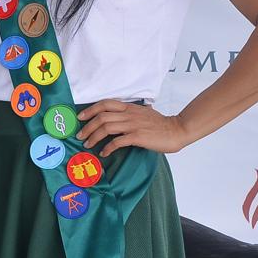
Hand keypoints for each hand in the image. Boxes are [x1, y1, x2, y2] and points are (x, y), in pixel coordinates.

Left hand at [76, 101, 191, 157]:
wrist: (177, 130)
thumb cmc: (161, 124)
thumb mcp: (144, 112)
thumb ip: (133, 111)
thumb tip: (125, 112)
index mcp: (129, 107)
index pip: (105, 103)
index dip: (90, 110)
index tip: (80, 117)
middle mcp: (129, 114)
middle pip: (102, 116)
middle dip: (88, 126)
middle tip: (80, 136)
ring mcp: (133, 125)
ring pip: (106, 127)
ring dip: (94, 137)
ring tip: (88, 145)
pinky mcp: (138, 136)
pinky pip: (117, 141)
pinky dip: (108, 148)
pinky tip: (104, 153)